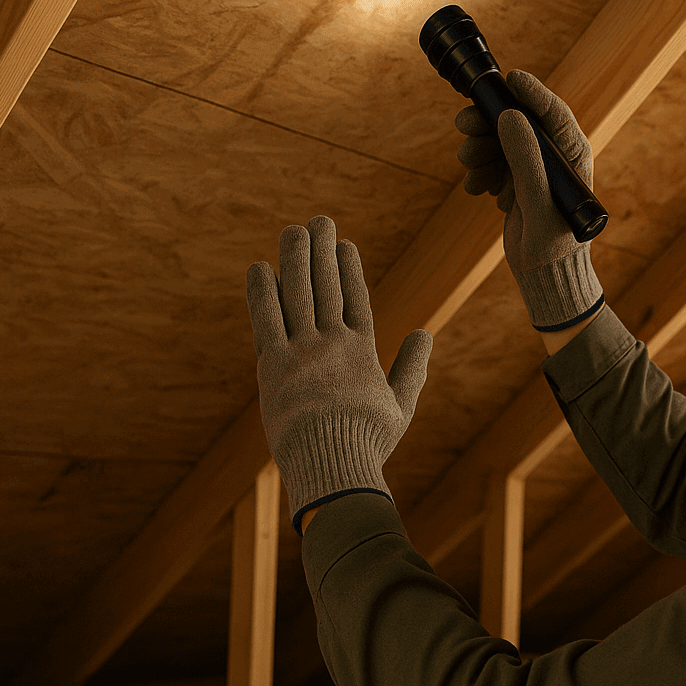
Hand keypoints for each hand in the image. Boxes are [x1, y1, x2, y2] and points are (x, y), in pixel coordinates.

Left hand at [246, 215, 432, 533]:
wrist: (334, 466)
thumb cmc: (368, 441)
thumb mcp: (400, 405)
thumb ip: (411, 367)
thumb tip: (425, 332)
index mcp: (363, 350)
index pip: (356, 297)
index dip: (349, 267)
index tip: (344, 243)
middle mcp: (333, 342)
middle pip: (326, 285)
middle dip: (322, 249)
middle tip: (318, 220)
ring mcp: (302, 351)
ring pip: (298, 293)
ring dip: (295, 258)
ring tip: (293, 231)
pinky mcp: (273, 366)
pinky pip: (266, 319)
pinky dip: (263, 291)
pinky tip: (260, 267)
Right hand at [454, 70, 603, 330]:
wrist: (543, 279)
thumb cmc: (553, 246)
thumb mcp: (537, 201)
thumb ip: (525, 159)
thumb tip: (510, 116)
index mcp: (571, 157)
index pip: (553, 113)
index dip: (531, 93)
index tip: (510, 79)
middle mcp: (554, 157)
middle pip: (518, 123)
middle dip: (489, 123)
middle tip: (464, 125)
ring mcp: (534, 169)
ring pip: (500, 142)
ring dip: (479, 150)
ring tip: (470, 168)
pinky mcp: (516, 183)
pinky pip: (491, 164)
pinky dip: (480, 172)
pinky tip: (477, 190)